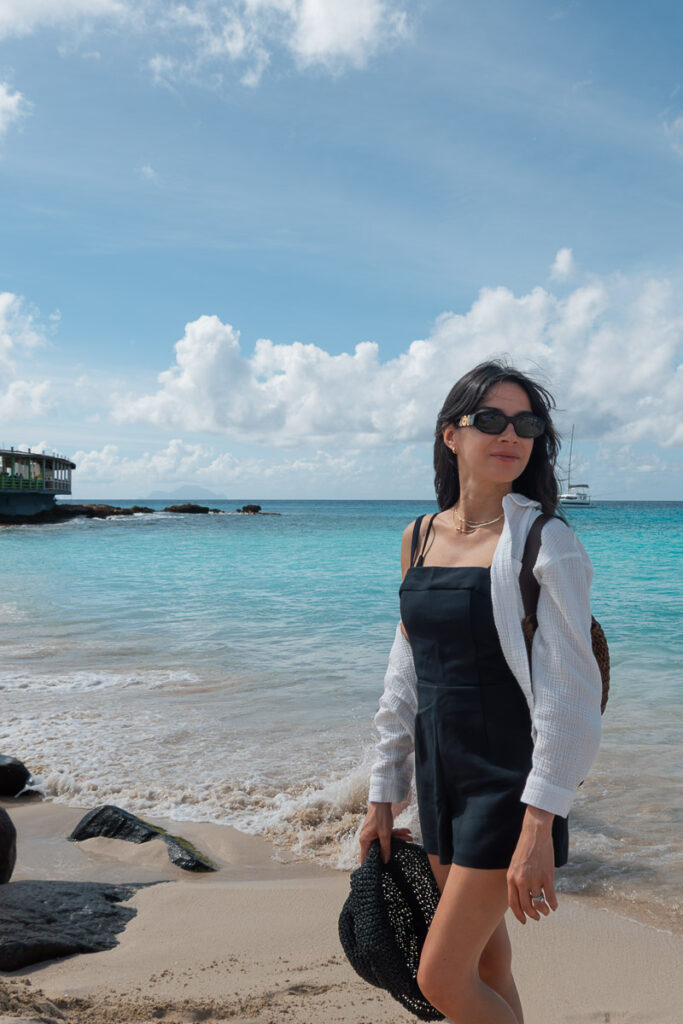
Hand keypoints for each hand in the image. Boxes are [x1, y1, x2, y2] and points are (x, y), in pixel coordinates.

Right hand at [358, 801, 412, 863]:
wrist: (381, 800)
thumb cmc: (380, 816)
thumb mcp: (385, 834)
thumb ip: (385, 849)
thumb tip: (385, 861)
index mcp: (365, 840)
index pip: (365, 857)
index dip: (371, 865)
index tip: (379, 871)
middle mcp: (367, 837)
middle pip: (379, 848)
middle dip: (392, 848)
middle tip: (403, 847)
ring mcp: (372, 833)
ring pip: (385, 840)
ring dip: (397, 838)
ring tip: (409, 837)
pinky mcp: (377, 828)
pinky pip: (386, 834)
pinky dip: (395, 833)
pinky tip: (406, 832)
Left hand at [507, 806, 557, 923]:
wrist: (535, 833)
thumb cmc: (525, 848)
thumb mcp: (515, 864)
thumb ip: (516, 879)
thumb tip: (521, 895)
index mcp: (511, 878)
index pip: (513, 903)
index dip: (519, 915)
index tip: (524, 921)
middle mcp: (521, 881)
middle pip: (526, 906)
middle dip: (532, 915)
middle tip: (537, 917)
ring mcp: (535, 879)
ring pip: (539, 904)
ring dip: (543, 911)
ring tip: (546, 911)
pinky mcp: (547, 877)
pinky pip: (550, 897)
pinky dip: (553, 904)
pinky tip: (554, 905)